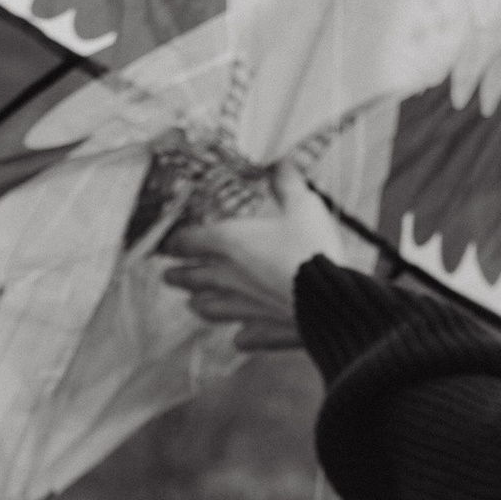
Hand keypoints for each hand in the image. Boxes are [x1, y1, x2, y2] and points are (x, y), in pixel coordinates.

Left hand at [164, 167, 373, 353]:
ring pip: (208, 308)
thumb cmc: (313, 248)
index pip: (187, 241)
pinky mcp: (260, 331)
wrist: (331, 300)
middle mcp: (226, 277)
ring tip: (194, 303)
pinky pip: (242, 338)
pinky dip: (239, 336)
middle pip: (190, 277)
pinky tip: (239, 337)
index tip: (169, 242)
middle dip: (178, 274)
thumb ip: (287, 184)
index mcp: (229, 242)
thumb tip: (282, 162)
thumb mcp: (303, 206)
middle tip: (169, 274)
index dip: (174, 240)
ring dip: (199, 303)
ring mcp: (240, 308)